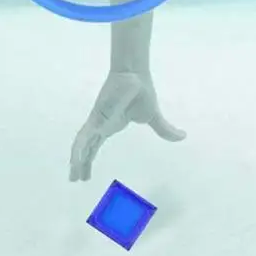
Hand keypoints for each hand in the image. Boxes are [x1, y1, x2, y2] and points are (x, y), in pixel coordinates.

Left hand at [69, 71, 184, 181]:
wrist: (136, 76)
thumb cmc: (141, 92)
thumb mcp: (153, 117)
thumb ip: (164, 129)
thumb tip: (183, 136)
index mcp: (110, 126)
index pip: (95, 146)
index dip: (89, 159)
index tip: (86, 174)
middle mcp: (100, 125)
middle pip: (86, 148)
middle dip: (80, 164)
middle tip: (76, 179)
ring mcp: (97, 122)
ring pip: (82, 145)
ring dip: (77, 160)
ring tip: (73, 176)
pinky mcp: (96, 118)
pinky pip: (84, 136)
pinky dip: (79, 149)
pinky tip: (75, 161)